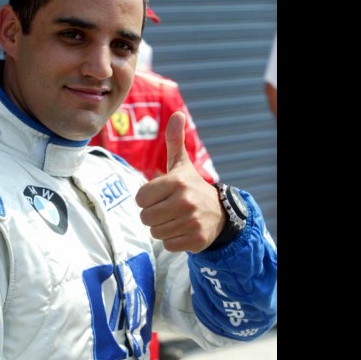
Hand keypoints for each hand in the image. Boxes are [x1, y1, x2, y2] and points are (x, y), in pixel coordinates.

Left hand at [135, 112, 225, 252]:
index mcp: (177, 182)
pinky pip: (168, 244)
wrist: (220, 214)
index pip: (140, 199)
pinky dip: (172, 240)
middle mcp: (184, 201)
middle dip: (153, 215)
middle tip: (167, 209)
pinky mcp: (195, 240)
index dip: (147, 199)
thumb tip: (177, 114)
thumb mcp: (182, 164)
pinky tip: (183, 230)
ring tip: (175, 219)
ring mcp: (191, 222)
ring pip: (155, 232)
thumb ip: (175, 141)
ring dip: (162, 228)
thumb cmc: (192, 187)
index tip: (160, 196)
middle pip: (145, 217)